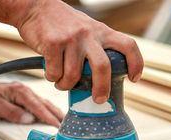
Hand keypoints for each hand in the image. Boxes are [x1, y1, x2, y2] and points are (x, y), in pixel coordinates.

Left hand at [0, 80, 62, 126]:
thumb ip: (11, 112)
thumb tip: (29, 119)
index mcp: (20, 93)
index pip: (38, 107)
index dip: (48, 117)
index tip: (57, 125)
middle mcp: (27, 92)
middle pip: (46, 105)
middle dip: (58, 116)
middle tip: (69, 127)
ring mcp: (28, 95)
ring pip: (47, 104)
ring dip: (57, 113)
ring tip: (66, 123)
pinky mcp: (28, 98)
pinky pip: (43, 105)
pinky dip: (51, 111)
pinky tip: (57, 116)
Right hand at [16, 0, 143, 103]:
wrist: (35, 7)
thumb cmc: (63, 24)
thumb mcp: (88, 30)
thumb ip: (98, 47)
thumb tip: (105, 78)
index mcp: (102, 31)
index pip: (128, 46)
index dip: (136, 64)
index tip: (134, 78)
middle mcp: (89, 34)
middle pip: (103, 67)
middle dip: (101, 88)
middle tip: (98, 99)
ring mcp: (71, 39)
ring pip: (74, 75)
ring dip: (66, 85)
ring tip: (62, 83)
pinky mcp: (52, 43)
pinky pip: (55, 73)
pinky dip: (53, 78)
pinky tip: (51, 73)